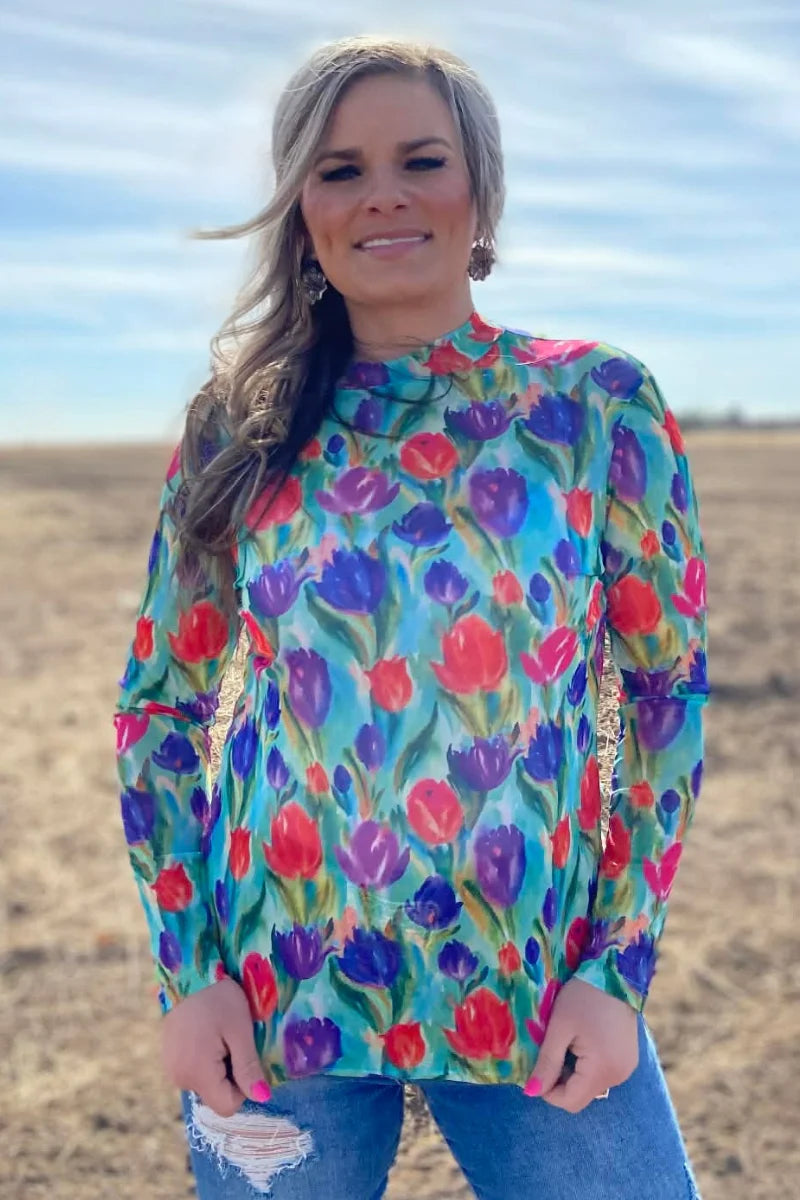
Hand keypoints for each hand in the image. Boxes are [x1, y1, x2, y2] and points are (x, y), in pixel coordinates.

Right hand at [160, 978, 270, 1116]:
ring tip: (218, 1034)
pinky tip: (207, 1034)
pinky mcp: (169, 1059)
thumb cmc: (219, 997)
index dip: (243, 1088)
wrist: (188, 972)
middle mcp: (179, 1077)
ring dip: (218, 1067)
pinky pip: (194, 1071)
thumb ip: (248, 1067)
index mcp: (197, 1073)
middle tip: (231, 1040)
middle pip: (216, 1095)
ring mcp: (171, 1068)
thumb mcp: (240, 1030)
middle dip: (230, 1075)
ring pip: (206, 1083)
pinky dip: (205, 1060)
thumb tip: (262, 1098)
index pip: (227, 1106)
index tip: (244, 1057)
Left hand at [525, 977, 637, 1112]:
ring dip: (575, 1073)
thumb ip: (547, 1062)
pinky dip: (588, 1066)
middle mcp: (619, 1076)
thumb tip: (531, 1092)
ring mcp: (627, 1068)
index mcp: (602, 1070)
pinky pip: (603, 1074)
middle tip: (552, 1050)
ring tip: (568, 1044)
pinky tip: (583, 1043)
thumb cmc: (584, 997)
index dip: (549, 1091)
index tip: (538, 1067)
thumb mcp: (560, 1027)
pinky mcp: (629, 1060)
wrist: (616, 973)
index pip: (570, 1101)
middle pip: (582, 1096)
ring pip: (591, 1086)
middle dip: (561, 1081)